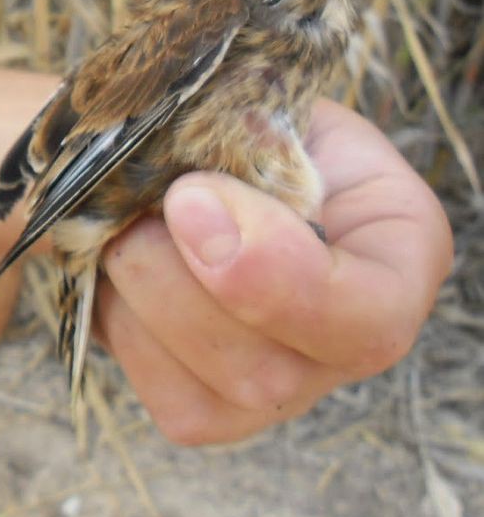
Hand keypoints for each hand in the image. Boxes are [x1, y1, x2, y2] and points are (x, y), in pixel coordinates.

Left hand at [94, 98, 452, 444]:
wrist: (170, 163)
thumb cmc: (223, 125)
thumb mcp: (243, 103)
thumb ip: (234, 138)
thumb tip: (195, 189)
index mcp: (396, 249)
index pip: (370, 313)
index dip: (268, 270)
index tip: (187, 197)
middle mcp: (352, 339)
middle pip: (269, 369)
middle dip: (171, 276)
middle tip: (137, 201)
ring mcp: (285, 386)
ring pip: (208, 391)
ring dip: (136, 294)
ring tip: (124, 227)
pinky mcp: (213, 413)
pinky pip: (163, 397)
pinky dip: (119, 326)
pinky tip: (120, 274)